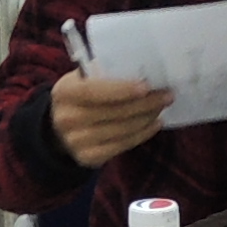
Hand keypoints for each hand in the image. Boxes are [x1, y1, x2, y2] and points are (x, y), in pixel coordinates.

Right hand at [48, 71, 173, 169]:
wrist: (60, 127)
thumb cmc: (80, 96)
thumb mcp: (82, 79)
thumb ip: (104, 73)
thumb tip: (142, 69)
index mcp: (64, 92)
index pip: (94, 91)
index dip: (121, 90)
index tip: (146, 86)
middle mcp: (66, 119)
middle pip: (113, 112)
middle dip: (145, 103)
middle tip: (167, 95)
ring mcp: (76, 141)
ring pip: (122, 130)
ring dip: (147, 118)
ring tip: (161, 107)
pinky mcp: (87, 158)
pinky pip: (122, 146)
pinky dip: (142, 134)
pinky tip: (154, 123)